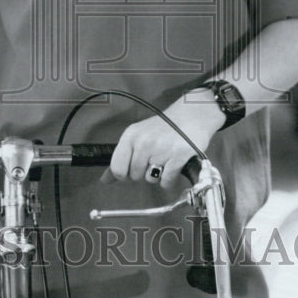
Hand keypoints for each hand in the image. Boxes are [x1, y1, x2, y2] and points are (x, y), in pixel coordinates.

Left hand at [108, 94, 224, 188]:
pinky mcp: (178, 156)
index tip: (132, 169)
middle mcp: (144, 142)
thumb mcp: (138, 136)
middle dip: (144, 173)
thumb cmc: (164, 128)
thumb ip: (121, 158)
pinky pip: (167, 182)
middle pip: (134, 176)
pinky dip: (170, 179)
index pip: (117, 168)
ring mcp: (161, 149)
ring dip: (158, 175)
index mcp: (131, 136)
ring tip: (165, 159)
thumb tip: (105, 180)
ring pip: (151, 180)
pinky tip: (173, 165)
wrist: (192, 115)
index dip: (124, 174)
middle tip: (154, 158)